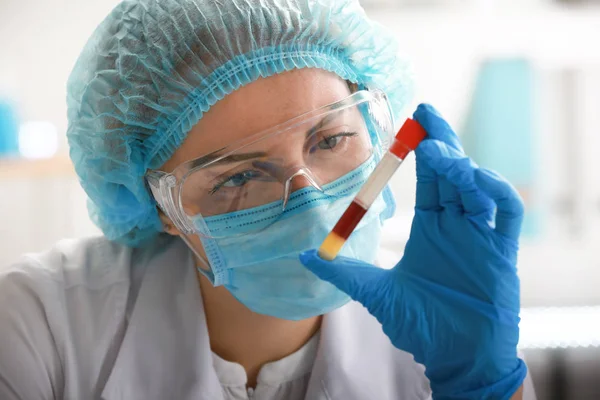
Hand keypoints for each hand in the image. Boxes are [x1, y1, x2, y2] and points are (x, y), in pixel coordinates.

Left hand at [300, 104, 526, 398]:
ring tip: (439, 154)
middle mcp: (457, 225)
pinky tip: (475, 180)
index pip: (431, 179)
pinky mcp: (502, 251)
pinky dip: (494, 192)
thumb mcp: (375, 292)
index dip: (423, 150)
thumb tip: (304, 256)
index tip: (411, 123)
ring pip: (478, 186)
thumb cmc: (420, 325)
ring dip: (461, 166)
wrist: (454, 356)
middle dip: (442, 142)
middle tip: (426, 115)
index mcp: (432, 229)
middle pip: (454, 173)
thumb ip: (343, 271)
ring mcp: (480, 236)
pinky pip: (506, 212)